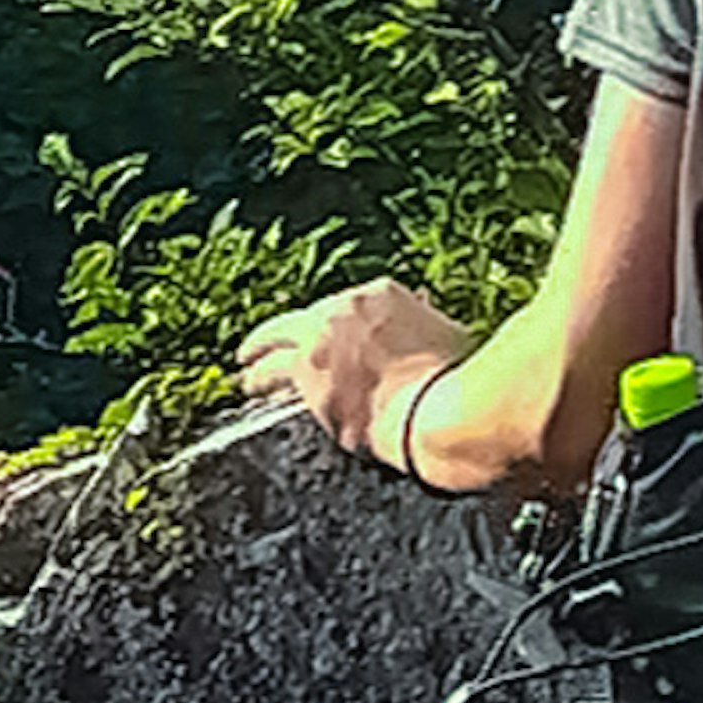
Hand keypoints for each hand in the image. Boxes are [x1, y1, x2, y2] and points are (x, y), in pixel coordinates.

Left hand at [235, 278, 468, 464]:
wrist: (435, 408)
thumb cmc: (452, 379)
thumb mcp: (447, 338)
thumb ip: (425, 326)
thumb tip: (422, 317)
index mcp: (382, 294)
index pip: (348, 309)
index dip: (337, 328)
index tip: (331, 339)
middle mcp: (345, 307)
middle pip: (305, 318)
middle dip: (287, 332)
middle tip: (271, 342)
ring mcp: (321, 337)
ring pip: (277, 339)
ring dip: (261, 353)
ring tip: (249, 366)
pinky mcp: (304, 373)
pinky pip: (270, 373)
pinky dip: (258, 378)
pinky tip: (250, 386)